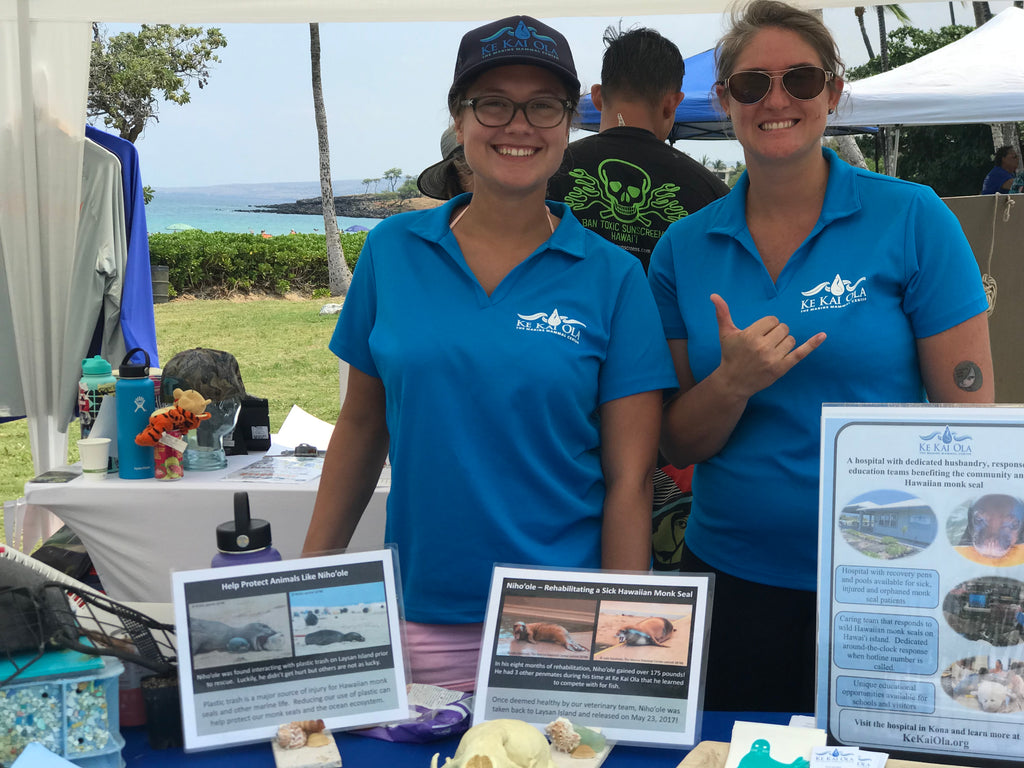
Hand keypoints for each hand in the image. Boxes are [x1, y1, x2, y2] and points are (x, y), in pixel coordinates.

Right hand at [711, 293, 825, 398]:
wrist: (734, 382)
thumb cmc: (730, 355)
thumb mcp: (726, 334)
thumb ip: (722, 313)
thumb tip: (714, 295)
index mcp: (750, 335)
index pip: (772, 320)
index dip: (767, 326)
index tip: (759, 334)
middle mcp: (762, 346)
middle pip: (783, 328)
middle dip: (776, 333)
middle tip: (765, 343)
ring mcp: (773, 358)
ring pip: (791, 339)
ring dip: (784, 342)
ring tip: (771, 350)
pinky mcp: (782, 368)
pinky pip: (801, 353)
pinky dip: (812, 344)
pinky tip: (823, 335)